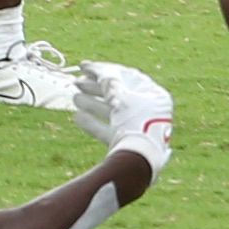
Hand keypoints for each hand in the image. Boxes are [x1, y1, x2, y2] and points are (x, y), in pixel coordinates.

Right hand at [72, 62, 173, 177]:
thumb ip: (107, 80)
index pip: (127, 76)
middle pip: (118, 94)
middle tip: (76, 82)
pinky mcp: (127, 143)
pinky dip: (94, 123)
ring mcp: (138, 128)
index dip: (104, 70)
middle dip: (96, 88)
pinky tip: (78, 117)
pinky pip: (109, 130)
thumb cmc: (134, 122)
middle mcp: (148, 111)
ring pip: (112, 112)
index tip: (85, 67)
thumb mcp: (120, 95)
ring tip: (74, 97)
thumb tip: (96, 69)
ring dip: (92, 103)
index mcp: (154, 96)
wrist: (138, 161)